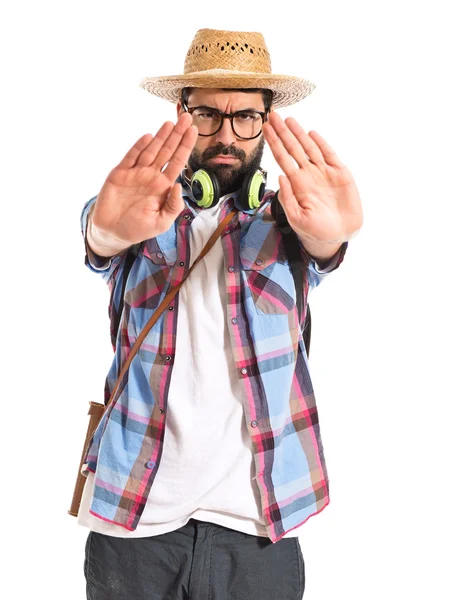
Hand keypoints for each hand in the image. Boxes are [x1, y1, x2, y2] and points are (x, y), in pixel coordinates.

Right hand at [91, 113, 197, 243]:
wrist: (113, 232)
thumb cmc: (139, 228)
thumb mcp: (161, 222)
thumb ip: (173, 206)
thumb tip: (179, 186)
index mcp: (163, 186)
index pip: (178, 162)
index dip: (185, 146)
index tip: (193, 131)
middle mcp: (151, 176)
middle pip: (167, 151)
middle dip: (177, 135)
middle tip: (186, 117)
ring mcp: (136, 173)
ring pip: (151, 151)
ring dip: (160, 137)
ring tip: (170, 122)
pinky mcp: (120, 174)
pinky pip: (131, 157)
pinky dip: (139, 147)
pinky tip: (149, 137)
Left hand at [263, 112, 362, 258]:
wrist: (338, 235)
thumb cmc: (316, 230)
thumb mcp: (297, 218)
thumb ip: (288, 199)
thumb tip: (281, 177)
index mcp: (297, 184)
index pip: (282, 158)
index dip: (274, 143)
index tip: (265, 129)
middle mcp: (308, 175)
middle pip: (293, 148)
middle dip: (282, 132)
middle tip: (272, 115)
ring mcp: (324, 173)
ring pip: (309, 148)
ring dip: (299, 134)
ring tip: (288, 120)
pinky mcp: (340, 174)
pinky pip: (329, 155)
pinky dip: (321, 144)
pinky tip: (311, 134)